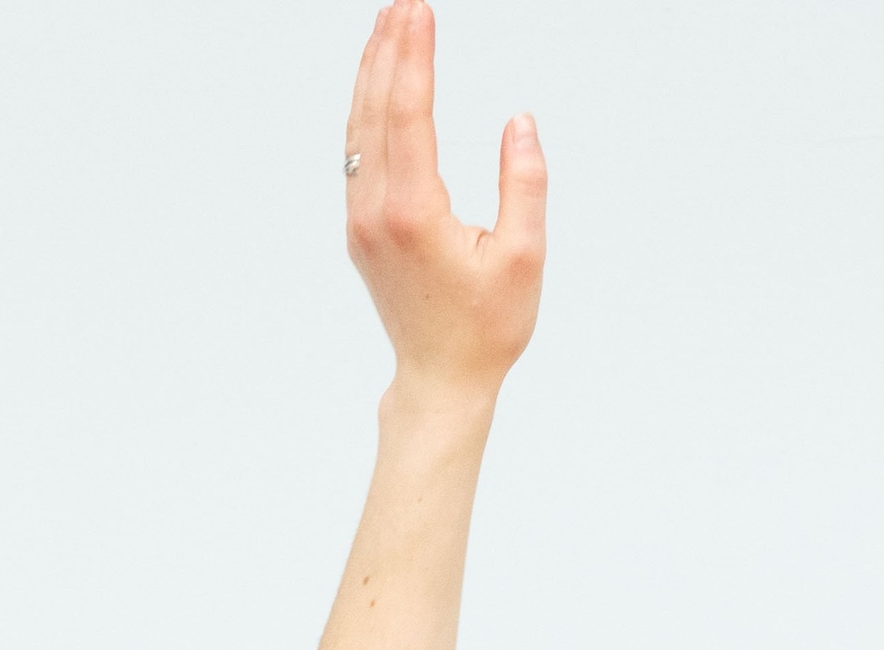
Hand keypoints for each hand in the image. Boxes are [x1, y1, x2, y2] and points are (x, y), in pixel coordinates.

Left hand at [340, 1, 543, 401]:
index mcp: (412, 213)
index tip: (419, 10)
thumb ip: (524, 182)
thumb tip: (518, 120)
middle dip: (388, 50)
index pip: (408, 114)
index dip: (413, 56)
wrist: (440, 378)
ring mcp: (360, 221)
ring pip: (359, 131)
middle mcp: (374, 212)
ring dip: (371, 74)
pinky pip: (358, 155)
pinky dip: (367, 111)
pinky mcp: (360, 230)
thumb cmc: (489, 325)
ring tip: (386, 26)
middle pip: (375, 111)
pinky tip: (377, 85)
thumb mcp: (525, 255)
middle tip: (403, 1)